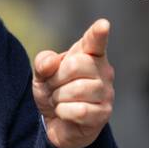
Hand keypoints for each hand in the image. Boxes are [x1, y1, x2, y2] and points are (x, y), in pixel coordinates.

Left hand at [33, 18, 114, 147]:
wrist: (58, 122)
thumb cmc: (54, 91)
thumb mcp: (42, 75)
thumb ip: (43, 63)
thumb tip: (52, 62)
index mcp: (89, 55)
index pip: (95, 41)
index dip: (98, 33)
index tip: (103, 25)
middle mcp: (103, 71)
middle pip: (75, 65)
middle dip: (56, 78)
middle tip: (54, 88)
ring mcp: (106, 93)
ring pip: (76, 90)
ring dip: (58, 98)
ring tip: (59, 101)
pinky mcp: (103, 114)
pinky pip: (79, 110)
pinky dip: (63, 112)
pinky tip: (65, 114)